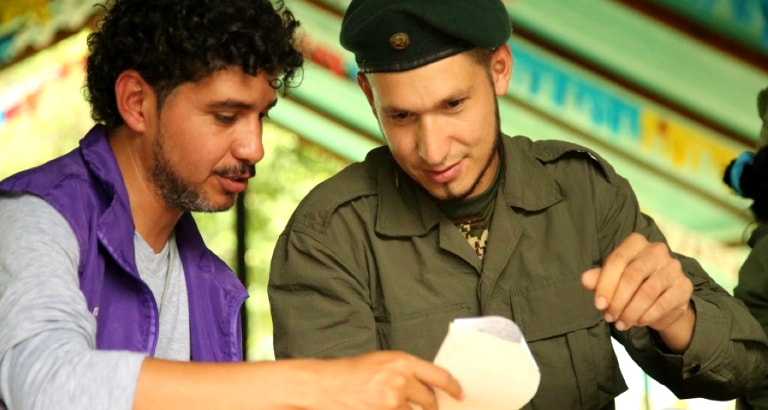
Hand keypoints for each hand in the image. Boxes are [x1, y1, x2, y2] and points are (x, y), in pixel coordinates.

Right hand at [314, 350, 462, 409]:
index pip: (439, 376)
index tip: (460, 394)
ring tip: (388, 404)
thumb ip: (405, 371)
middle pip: (430, 400)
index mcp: (402, 361)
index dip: (453, 387)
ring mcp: (392, 401)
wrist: (325, 385)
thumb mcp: (382, 362)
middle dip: (430, 407)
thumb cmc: (351, 373)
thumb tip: (427, 385)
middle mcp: (400, 380)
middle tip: (428, 407)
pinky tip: (382, 407)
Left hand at [581, 232, 694, 351]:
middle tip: (609, 317)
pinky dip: (646, 316)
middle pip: (632, 275)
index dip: (605, 284)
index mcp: (636, 243)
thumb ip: (599, 278)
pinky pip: (663, 303)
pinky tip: (637, 322)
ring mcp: (673, 267)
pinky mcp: (684, 286)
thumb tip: (585, 279)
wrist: (663, 300)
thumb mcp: (612, 280)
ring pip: (647, 292)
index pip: (617, 260)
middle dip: (618, 300)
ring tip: (620, 323)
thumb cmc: (632, 285)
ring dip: (631, 311)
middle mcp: (657, 250)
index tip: (598, 304)